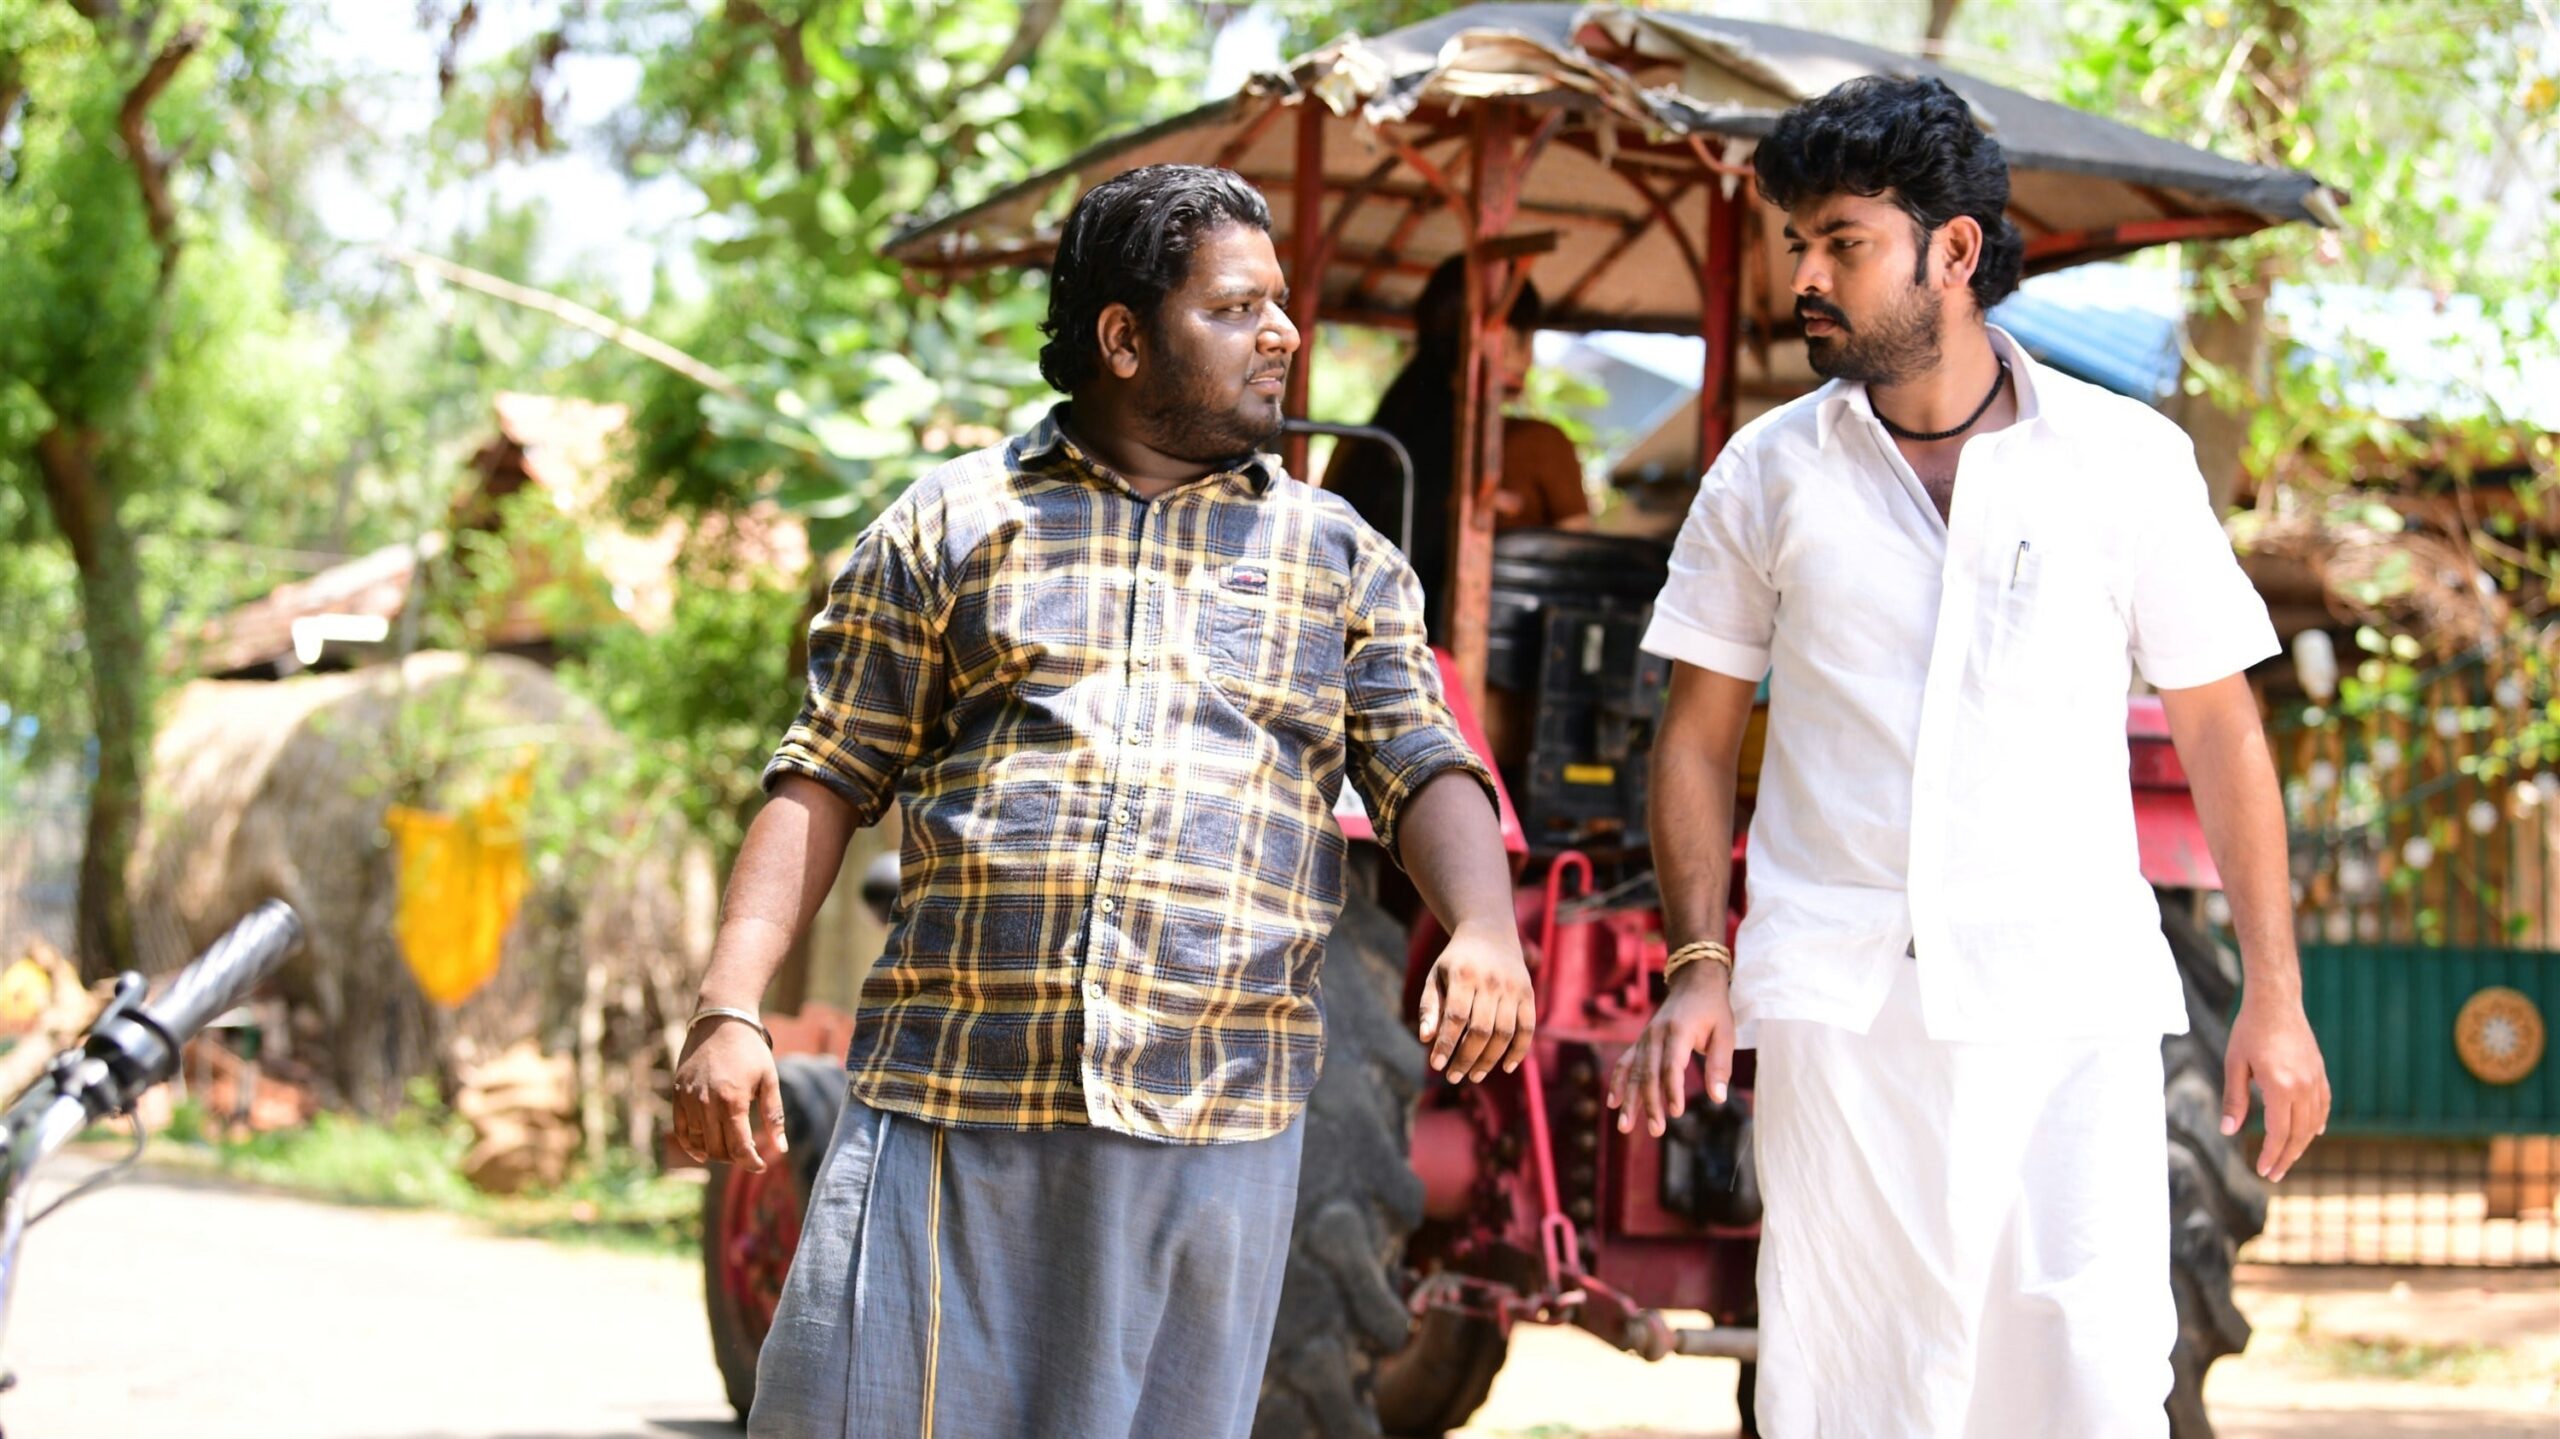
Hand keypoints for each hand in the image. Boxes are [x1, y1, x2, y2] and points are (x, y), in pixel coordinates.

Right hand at [673, 1018, 786, 1171]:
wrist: (720, 1021)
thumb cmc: (750, 1050)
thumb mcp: (769, 1080)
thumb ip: (774, 1116)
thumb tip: (781, 1149)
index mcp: (733, 1100)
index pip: (739, 1147)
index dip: (751, 1162)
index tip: (761, 1166)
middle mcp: (707, 1103)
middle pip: (719, 1148)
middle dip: (735, 1158)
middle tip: (749, 1155)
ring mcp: (689, 1099)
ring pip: (700, 1142)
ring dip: (716, 1153)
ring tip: (731, 1150)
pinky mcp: (678, 1094)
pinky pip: (681, 1130)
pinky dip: (690, 1145)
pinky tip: (702, 1153)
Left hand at [1418, 924, 1535, 1082]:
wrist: (1490, 932)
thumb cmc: (1456, 961)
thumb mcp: (1435, 977)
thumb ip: (1429, 1007)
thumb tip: (1426, 1039)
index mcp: (1464, 975)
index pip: (1456, 1017)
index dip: (1446, 1044)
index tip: (1436, 1066)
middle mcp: (1491, 981)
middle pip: (1481, 1030)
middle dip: (1466, 1058)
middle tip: (1453, 1077)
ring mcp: (1513, 988)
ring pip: (1504, 1033)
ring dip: (1489, 1060)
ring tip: (1474, 1076)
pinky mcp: (1528, 993)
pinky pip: (1527, 1028)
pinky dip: (1519, 1050)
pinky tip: (1506, 1067)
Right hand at [1607, 962, 1735, 1137]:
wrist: (1693, 981)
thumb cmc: (1713, 1010)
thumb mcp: (1725, 1033)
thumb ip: (1720, 1065)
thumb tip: (1718, 1098)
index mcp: (1678, 1031)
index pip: (1672, 1065)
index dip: (1672, 1090)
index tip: (1676, 1113)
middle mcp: (1656, 1034)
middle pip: (1648, 1073)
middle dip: (1650, 1103)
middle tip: (1656, 1130)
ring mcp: (1645, 1038)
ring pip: (1633, 1072)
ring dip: (1629, 1100)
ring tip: (1625, 1126)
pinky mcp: (1641, 1042)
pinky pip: (1625, 1063)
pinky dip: (1618, 1082)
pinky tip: (1613, 1102)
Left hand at [2223, 990, 2328, 1181]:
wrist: (2276, 1002)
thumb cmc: (2249, 1031)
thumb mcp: (2234, 1064)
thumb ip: (2235, 1099)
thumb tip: (2229, 1131)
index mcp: (2280, 1086)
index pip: (2279, 1132)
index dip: (2271, 1154)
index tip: (2263, 1170)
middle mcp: (2303, 1086)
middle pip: (2299, 1134)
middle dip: (2286, 1157)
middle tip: (2273, 1174)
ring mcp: (2315, 1079)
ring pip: (2314, 1123)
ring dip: (2302, 1144)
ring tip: (2287, 1158)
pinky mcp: (2320, 1072)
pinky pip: (2323, 1105)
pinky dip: (2318, 1123)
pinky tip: (2312, 1133)